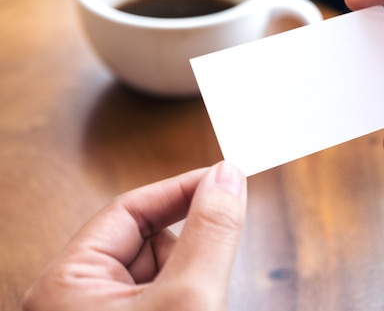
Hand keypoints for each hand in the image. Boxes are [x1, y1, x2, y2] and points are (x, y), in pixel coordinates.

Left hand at [23, 161, 246, 310]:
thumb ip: (209, 232)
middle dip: (187, 249)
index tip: (226, 179)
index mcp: (66, 285)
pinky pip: (162, 296)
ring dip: (190, 279)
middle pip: (146, 240)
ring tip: (197, 306)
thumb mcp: (189, 299)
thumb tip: (227, 177)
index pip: (129, 209)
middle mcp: (76, 299)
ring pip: (160, 271)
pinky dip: (187, 298)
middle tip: (212, 270)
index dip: (181, 190)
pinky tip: (195, 309)